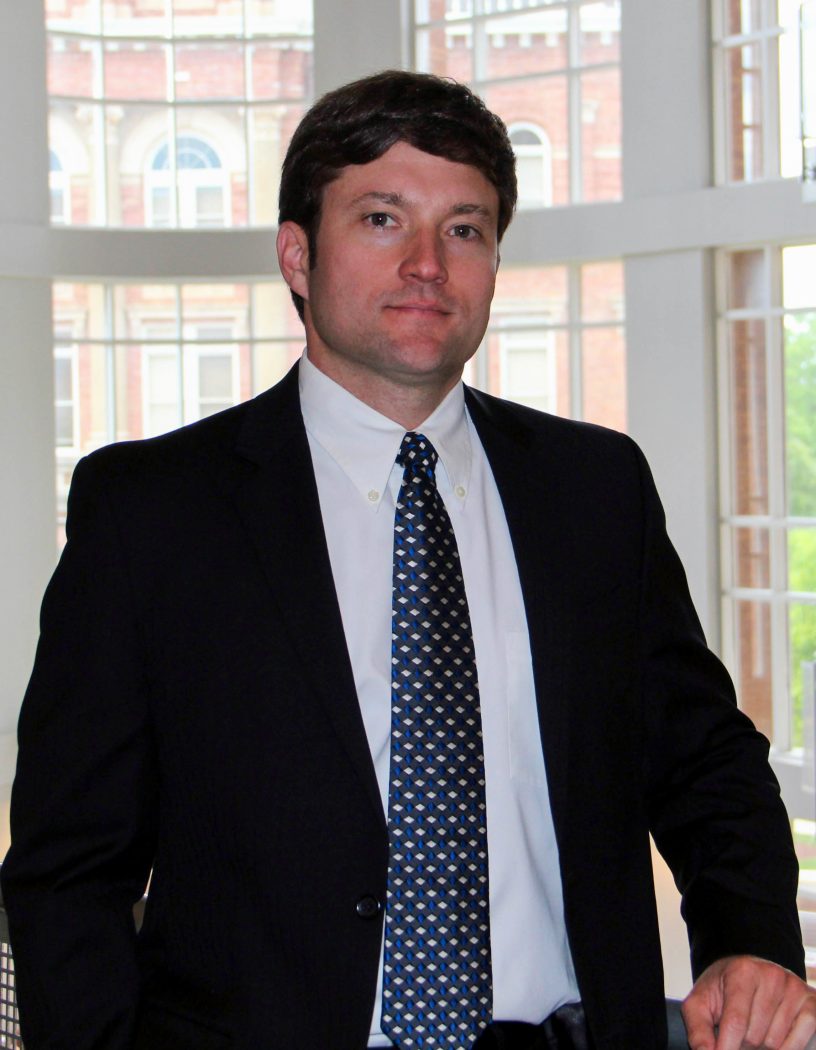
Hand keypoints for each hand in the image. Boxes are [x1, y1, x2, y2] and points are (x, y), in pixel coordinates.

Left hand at [682, 955, 815, 1049]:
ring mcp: (794, 988)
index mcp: (742, 971)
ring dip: (761, 1046)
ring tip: (754, 1028)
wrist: (747, 975)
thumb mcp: (701, 1003)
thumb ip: (698, 1029)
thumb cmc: (722, 990)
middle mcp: (772, 975)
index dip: (725, 1048)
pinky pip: (798, 1044)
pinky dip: (784, 1048)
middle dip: (742, 1044)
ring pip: (775, 1044)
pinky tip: (773, 1032)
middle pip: (755, 1037)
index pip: (735, 1023)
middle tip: (737, 1031)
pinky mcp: (811, 1002)